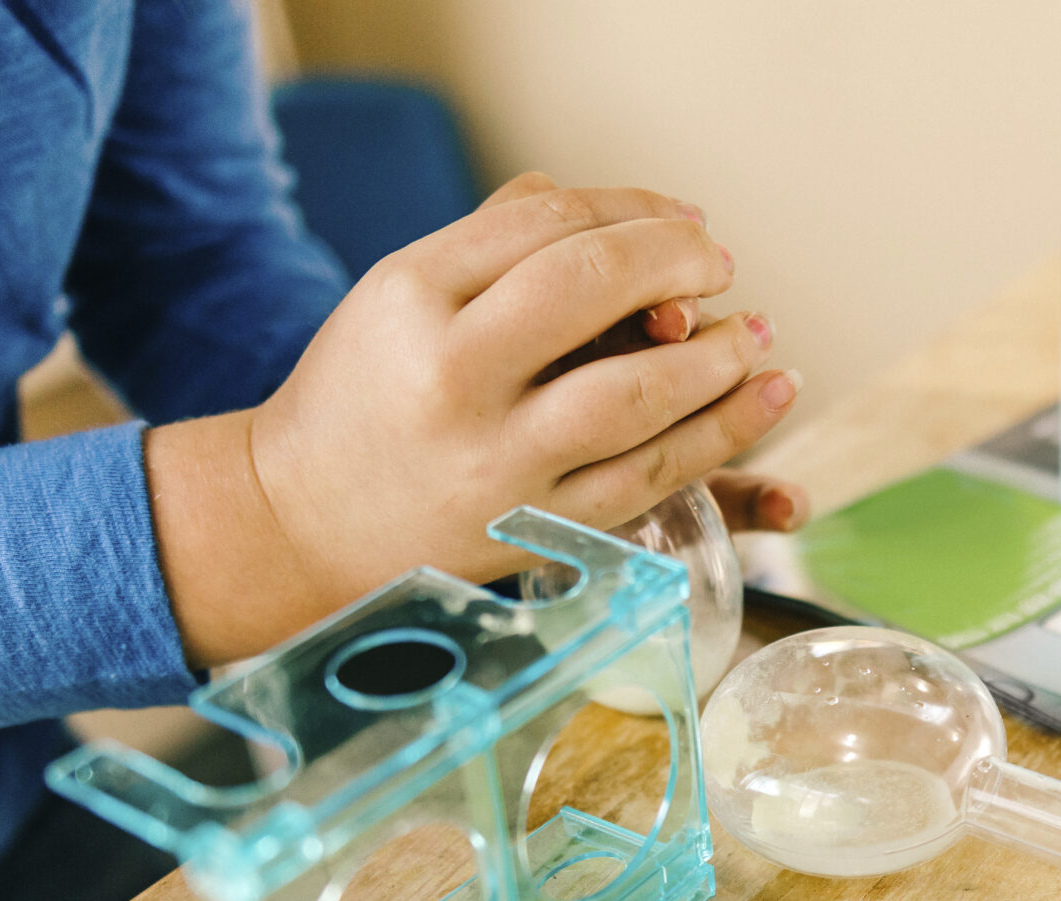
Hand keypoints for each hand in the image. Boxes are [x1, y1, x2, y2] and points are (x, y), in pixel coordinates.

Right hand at [145, 173, 801, 666]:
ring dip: (716, 355)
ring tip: (758, 332)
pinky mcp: (537, 530)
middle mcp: (453, 376)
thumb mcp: (401, 295)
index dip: (631, 210)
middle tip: (718, 262)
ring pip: (635, 392)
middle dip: (674, 260)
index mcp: (412, 296)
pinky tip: (762, 395)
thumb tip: (622, 214)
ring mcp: (498, 461)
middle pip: (590, 285)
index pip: (544, 221)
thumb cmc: (368, 394)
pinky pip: (648, 476)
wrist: (298, 524)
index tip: (680, 219)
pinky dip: (720, 435)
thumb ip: (499, 241)